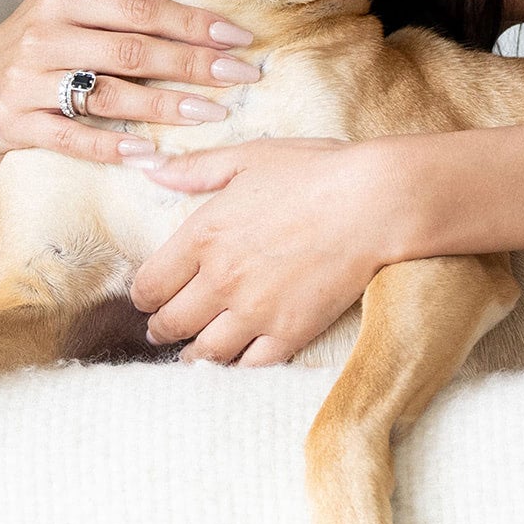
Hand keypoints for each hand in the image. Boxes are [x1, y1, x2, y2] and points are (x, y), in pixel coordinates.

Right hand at [0, 0, 261, 170]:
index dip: (193, 24)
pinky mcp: (14, 123)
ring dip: (164, 107)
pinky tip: (149, 153)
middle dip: (194, 65)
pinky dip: (111, 147)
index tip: (239, 38)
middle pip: (131, 52)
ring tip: (212, 114)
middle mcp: (43, 38)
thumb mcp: (64, 0)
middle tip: (241, 77)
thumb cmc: (40, 42)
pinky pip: (70, 138)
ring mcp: (26, 82)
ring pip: (106, 95)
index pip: (139, 10)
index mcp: (61, 0)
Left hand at [130, 139, 402, 365]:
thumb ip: (198, 168)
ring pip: (204, 352)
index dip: (145, 296)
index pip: (148, 286)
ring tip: (196, 352)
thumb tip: (152, 169)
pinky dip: (238, 367)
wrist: (377, 202)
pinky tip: (238, 360)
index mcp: (203, 235)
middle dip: (163, 329)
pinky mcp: (290, 332)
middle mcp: (220, 279)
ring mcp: (255, 310)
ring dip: (194, 355)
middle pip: (170, 324)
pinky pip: (248, 366)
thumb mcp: (253, 157)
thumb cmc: (318, 173)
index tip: (153, 298)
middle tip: (166, 330)